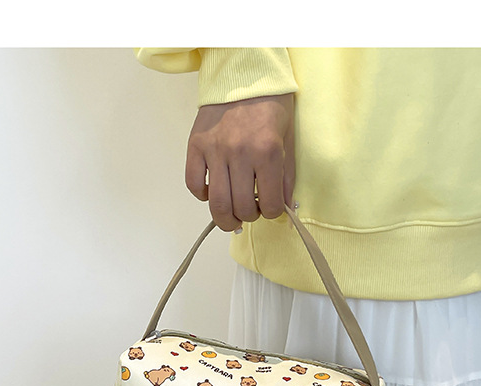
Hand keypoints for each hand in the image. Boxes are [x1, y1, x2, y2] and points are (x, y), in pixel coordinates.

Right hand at [185, 94, 294, 230]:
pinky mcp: (196, 145)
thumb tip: (285, 207)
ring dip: (226, 218)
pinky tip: (212, 192)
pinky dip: (202, 195)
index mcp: (267, 151)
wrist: (244, 73)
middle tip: (252, 211)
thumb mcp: (287, 139)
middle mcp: (240, 152)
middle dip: (249, 217)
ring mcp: (215, 149)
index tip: (271, 208)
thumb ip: (286, 176)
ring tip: (232, 216)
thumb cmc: (270, 104)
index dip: (273, 213)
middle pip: (241, 208)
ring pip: (217, 203)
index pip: (270, 204)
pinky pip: (193, 184)